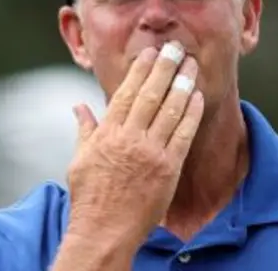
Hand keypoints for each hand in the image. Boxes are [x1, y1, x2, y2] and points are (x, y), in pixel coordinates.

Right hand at [67, 41, 203, 246]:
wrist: (105, 230)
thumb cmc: (90, 196)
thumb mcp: (79, 159)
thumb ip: (84, 129)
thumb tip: (79, 107)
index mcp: (107, 133)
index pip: (126, 93)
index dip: (140, 70)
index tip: (150, 52)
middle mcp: (130, 138)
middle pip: (151, 95)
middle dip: (164, 68)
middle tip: (176, 48)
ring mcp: (150, 153)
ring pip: (169, 110)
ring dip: (182, 85)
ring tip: (191, 65)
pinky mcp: (168, 168)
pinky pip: (183, 135)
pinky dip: (191, 115)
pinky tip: (198, 98)